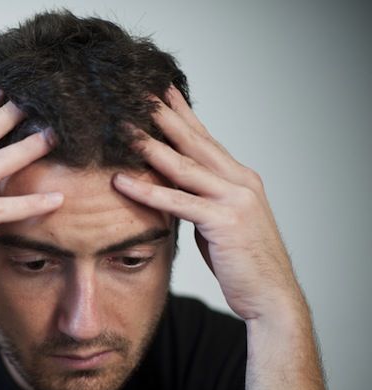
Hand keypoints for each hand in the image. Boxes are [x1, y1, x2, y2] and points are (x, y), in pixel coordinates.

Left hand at [112, 86, 302, 320]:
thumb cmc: (242, 263)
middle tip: (136, 93)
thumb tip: (173, 192)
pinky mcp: (224, 222)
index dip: (182, 114)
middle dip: (164, 116)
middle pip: (194, 142)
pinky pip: (178, 202)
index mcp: (240, 178)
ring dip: (150, 146)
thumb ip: (200, 202)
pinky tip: (121, 181)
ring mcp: (235, 199)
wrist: (271, 296)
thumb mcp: (219, 224)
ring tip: (122, 128)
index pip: (205, 139)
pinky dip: (147, 191)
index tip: (160, 92)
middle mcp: (240, 181)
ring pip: (184, 166)